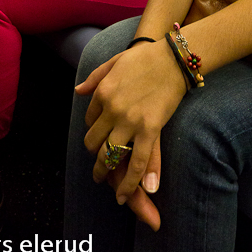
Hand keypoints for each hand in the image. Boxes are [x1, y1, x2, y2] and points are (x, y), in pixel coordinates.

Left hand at [76, 40, 185, 217]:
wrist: (173, 58)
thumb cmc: (146, 57)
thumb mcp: (115, 61)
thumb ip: (95, 77)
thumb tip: (78, 91)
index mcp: (103, 92)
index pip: (89, 120)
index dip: (94, 130)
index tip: (100, 136)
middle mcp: (112, 109)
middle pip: (94, 141)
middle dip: (94, 155)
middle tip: (97, 164)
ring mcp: (130, 121)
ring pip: (109, 155)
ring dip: (103, 172)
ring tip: (103, 181)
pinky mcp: (150, 130)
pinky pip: (136, 162)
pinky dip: (129, 182)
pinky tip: (124, 194)